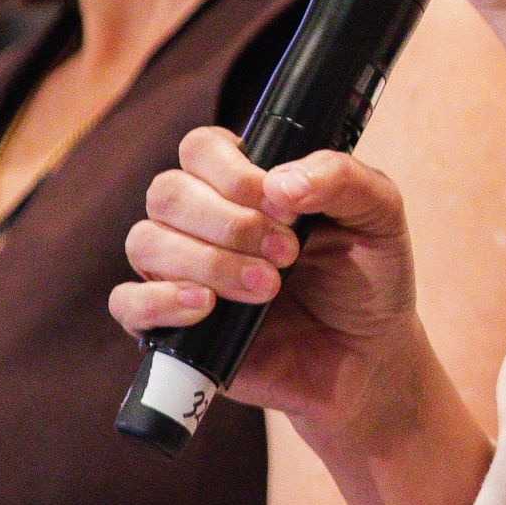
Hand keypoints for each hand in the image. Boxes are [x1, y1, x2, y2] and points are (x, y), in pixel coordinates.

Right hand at [115, 128, 429, 435]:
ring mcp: (180, 272)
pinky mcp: (171, 326)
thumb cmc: (368, 277)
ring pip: (145, 241)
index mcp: (244, 183)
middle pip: (167, 191)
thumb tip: (279, 183)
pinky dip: (158, 300)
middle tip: (288, 254)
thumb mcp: (378, 215)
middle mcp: (202, 221)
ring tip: (268, 288)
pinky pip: (126, 303)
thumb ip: (342, 180)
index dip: (234, 171)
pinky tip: (206, 306)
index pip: (201, 148)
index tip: (286, 206)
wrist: (369, 356)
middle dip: (227, 221)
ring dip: (207, 261)